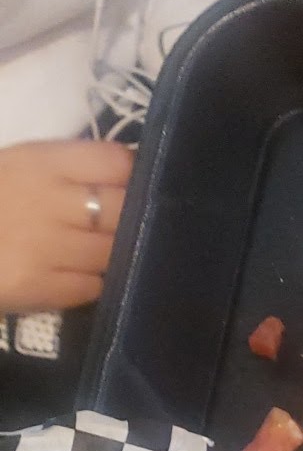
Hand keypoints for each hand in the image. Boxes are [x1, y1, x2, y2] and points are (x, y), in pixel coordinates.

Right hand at [0, 140, 133, 314]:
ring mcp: (47, 248)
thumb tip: (126, 175)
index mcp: (39, 161)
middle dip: (133, 218)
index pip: (114, 161)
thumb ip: (66, 169)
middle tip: (127, 225)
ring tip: (100, 251)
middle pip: (124, 209)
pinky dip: (95, 283)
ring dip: (115, 254)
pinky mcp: (41, 289)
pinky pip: (94, 287)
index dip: (136, 174)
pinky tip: (79, 276)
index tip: (139, 184)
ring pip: (113, 252)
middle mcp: (48, 201)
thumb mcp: (16, 167)